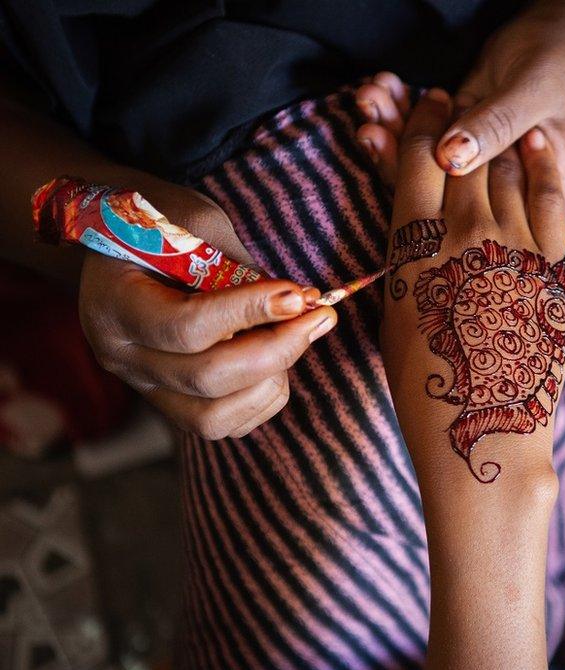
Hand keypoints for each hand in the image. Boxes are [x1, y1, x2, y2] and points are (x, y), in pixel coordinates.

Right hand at [78, 184, 336, 439]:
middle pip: (207, 378)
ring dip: (273, 377)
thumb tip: (300, 303)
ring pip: (216, 416)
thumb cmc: (167, 223)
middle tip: (320, 316)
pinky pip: (226, 425)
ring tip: (295, 335)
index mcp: (116, 305)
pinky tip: (280, 358)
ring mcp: (146, 388)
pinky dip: (265, 397)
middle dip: (277, 349)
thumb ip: (239, 266)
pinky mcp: (173, 406)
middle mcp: (124, 357)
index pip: (185, 327)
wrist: (130, 244)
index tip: (297, 295)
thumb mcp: (197, 222)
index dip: (249, 313)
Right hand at [379, 89, 564, 485]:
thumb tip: (420, 221)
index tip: (423, 103)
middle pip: (463, 157)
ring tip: (493, 123)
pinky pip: (553, 198)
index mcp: (416, 247)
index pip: (417, 160)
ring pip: (508, 170)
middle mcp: (467, 236)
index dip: (418, 123)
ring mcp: (518, 247)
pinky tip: (539, 141)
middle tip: (452, 99)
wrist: (489, 431)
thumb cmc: (427, 385)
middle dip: (455, 122)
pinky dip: (544, 163)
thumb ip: (408, 256)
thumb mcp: (396, 315)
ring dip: (497, 139)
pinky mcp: (556, 266)